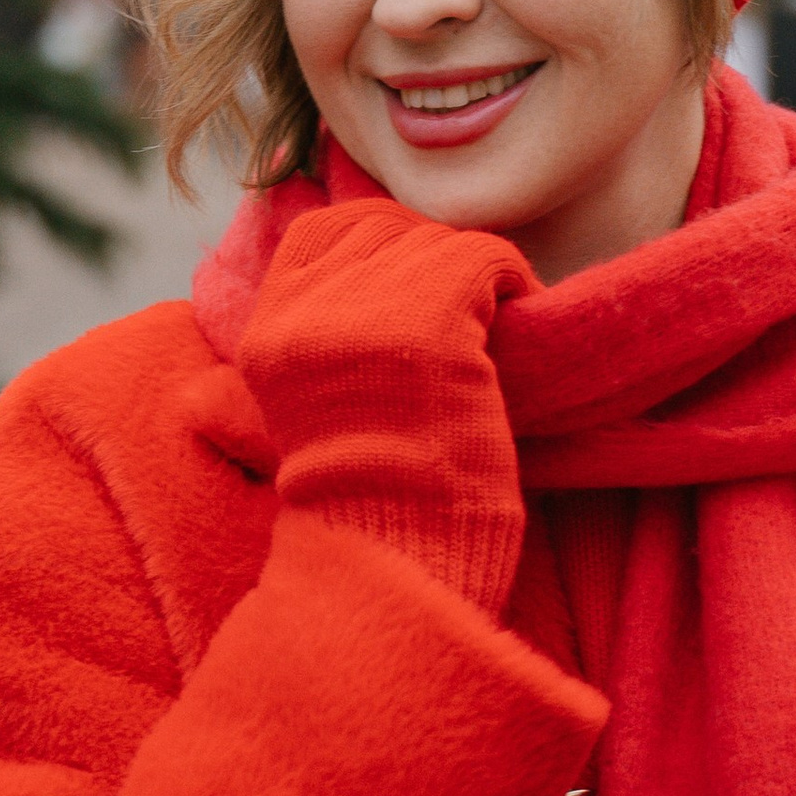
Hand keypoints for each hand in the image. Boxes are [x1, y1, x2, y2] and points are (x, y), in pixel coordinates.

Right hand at [239, 198, 535, 616]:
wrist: (392, 565)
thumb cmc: (369, 509)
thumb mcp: (311, 414)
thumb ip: (323, 344)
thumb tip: (381, 272)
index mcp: (269, 333)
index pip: (320, 231)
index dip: (379, 240)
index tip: (419, 275)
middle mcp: (307, 311)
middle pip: (384, 229)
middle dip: (432, 255)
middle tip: (471, 299)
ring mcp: (367, 310)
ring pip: (440, 242)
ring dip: (479, 275)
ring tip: (500, 318)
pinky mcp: (430, 318)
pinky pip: (486, 256)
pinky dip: (516, 279)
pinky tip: (527, 312)